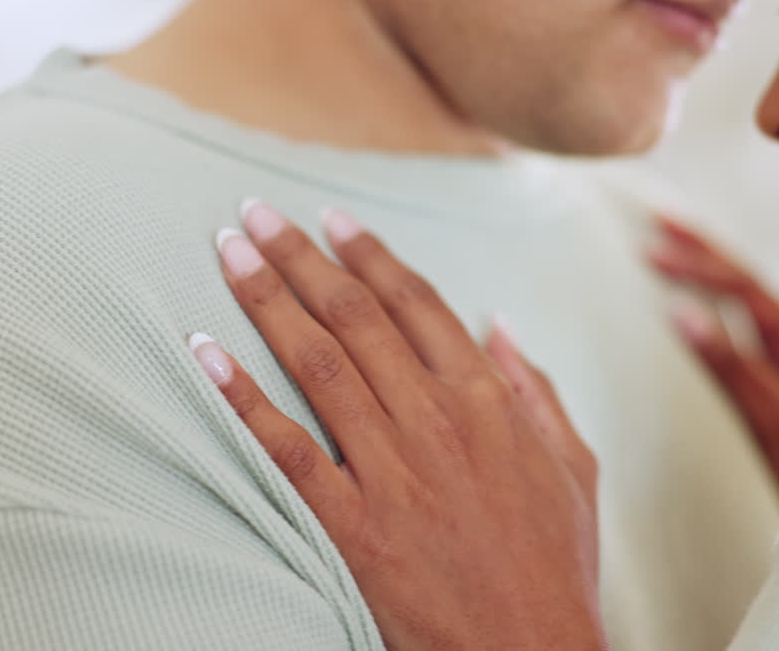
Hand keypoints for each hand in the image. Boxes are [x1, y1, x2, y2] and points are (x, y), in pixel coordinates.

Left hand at [189, 200, 603, 650]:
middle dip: (301, 255)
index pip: (417, 305)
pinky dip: (241, 396)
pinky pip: (285, 448)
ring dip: (267, 299)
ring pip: (318, 362)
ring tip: (228, 252)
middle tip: (256, 211)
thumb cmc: (554, 565)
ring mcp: (392, 471)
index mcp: (490, 402)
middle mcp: (436, 421)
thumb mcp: (573, 467)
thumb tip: (500, 327)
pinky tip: (205, 352)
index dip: (369, 253)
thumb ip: (537, 390)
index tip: (331, 217)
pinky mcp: (352, 524)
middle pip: (356, 317)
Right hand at [648, 218, 778, 516]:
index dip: (697, 259)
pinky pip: (737, 330)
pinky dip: (706, 304)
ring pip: (740, 302)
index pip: (743, 287)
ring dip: (701, 269)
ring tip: (664, 241)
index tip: (651, 238)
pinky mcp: (775, 386)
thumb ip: (731, 365)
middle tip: (651, 217)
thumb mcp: (776, 420)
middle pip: (742, 282)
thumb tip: (681, 310)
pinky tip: (686, 297)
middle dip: (697, 248)